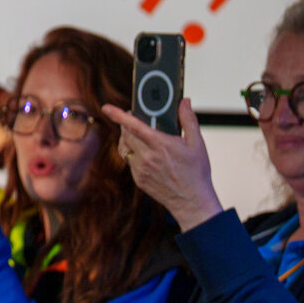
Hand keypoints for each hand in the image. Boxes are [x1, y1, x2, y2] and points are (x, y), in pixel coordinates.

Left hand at [100, 100, 222, 231]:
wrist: (192, 201)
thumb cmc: (196, 172)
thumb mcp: (197, 143)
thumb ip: (188, 119)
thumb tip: (184, 102)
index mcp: (160, 144)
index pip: (134, 125)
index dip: (118, 115)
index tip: (106, 108)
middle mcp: (147, 156)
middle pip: (126, 135)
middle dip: (127, 126)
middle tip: (136, 121)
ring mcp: (140, 169)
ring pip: (125, 148)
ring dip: (129, 140)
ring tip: (140, 137)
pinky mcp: (138, 179)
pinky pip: (130, 162)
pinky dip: (135, 155)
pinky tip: (147, 155)